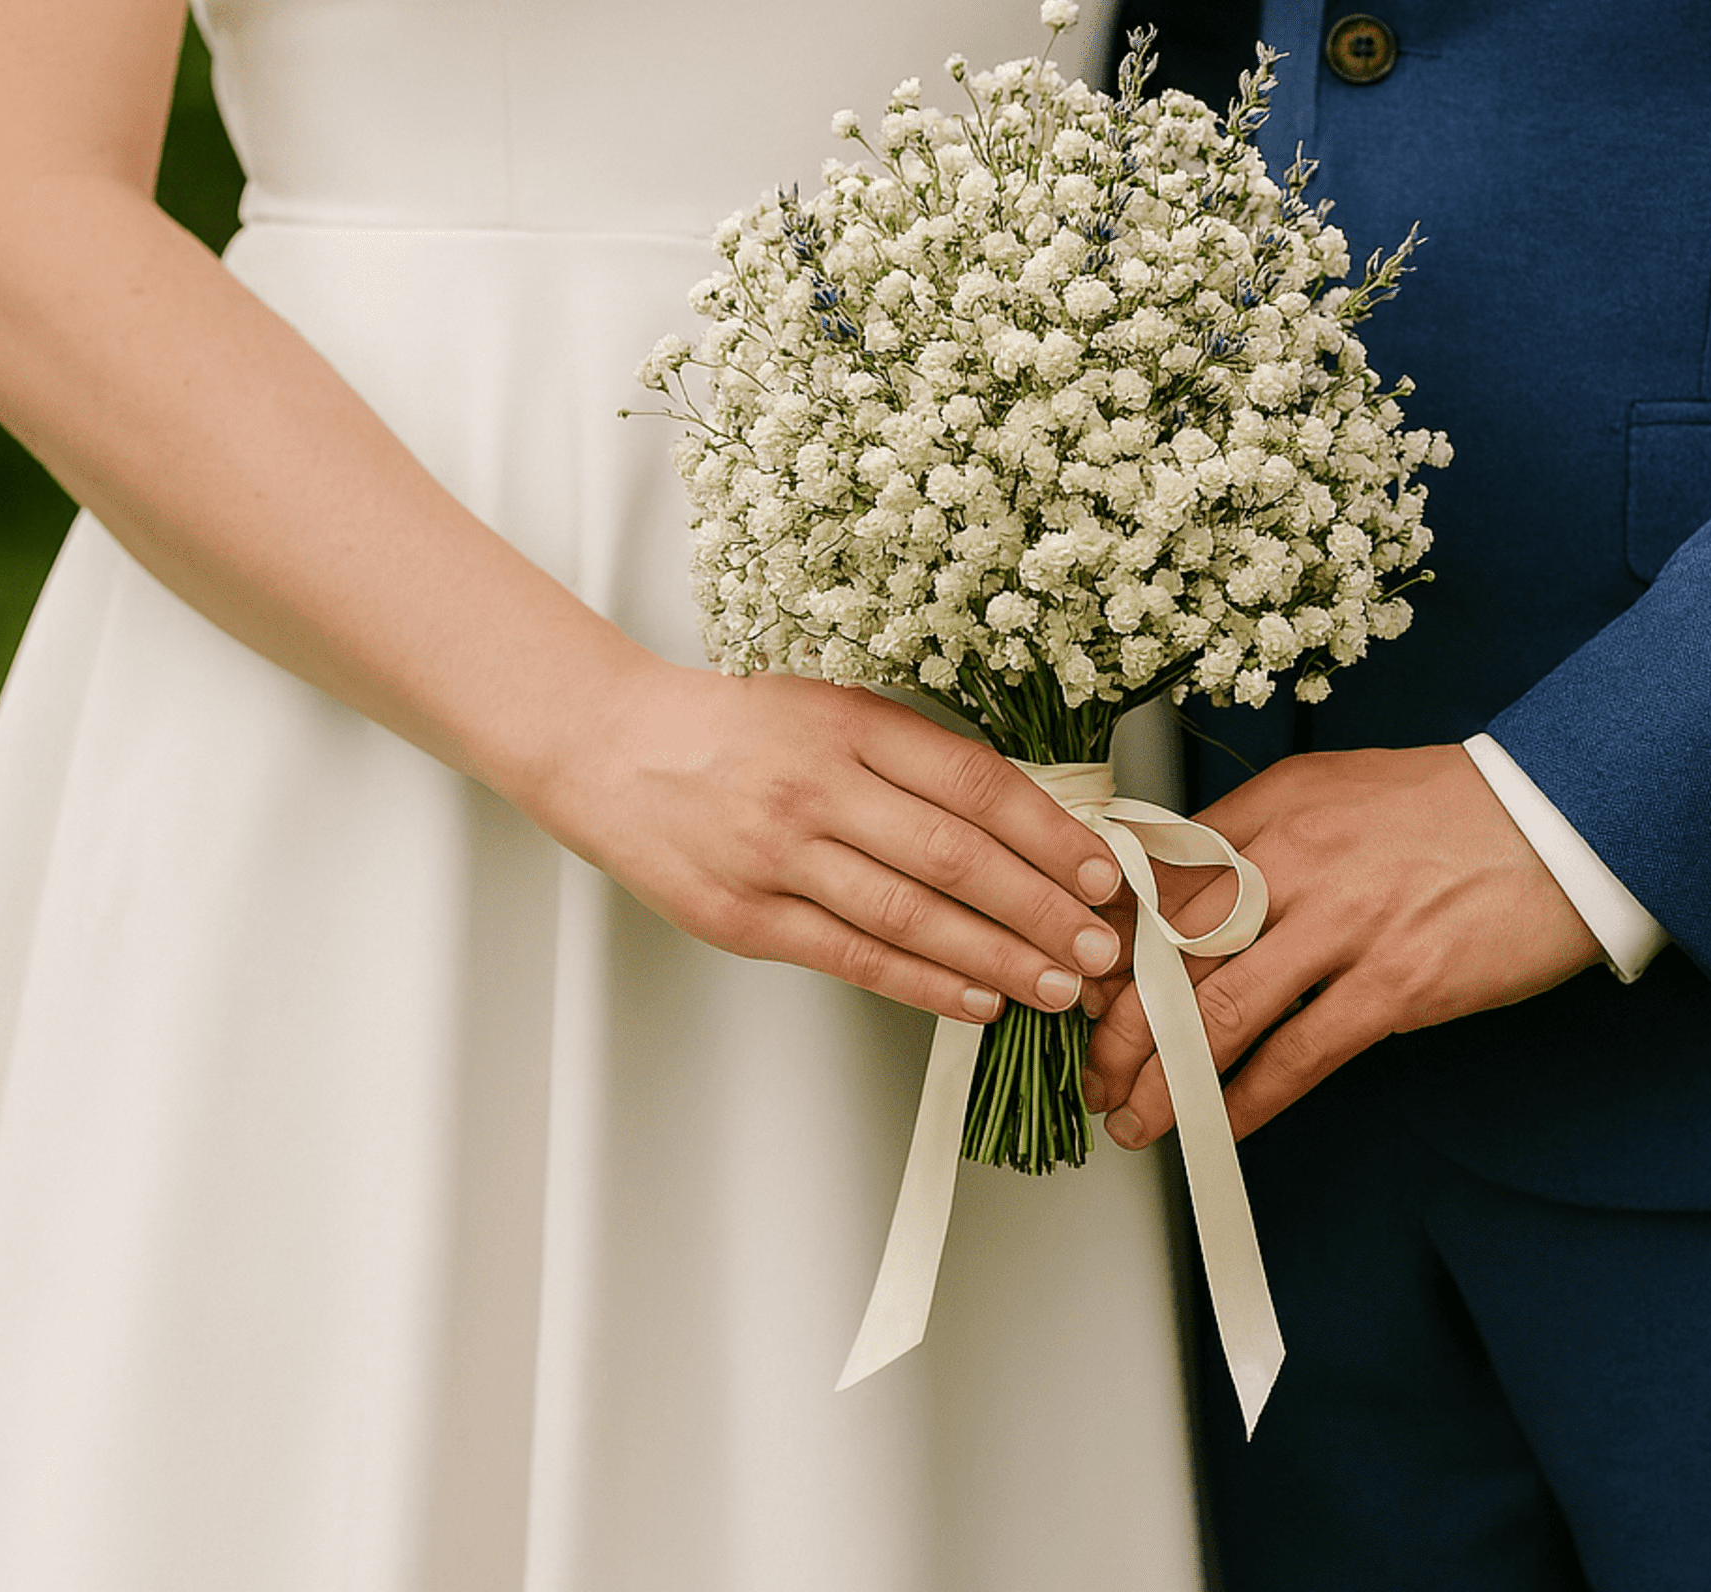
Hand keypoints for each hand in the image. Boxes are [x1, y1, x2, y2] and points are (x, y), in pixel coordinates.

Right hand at [535, 657, 1127, 1021]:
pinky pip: (853, 958)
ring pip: (910, 916)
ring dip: (997, 957)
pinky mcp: (743, 917)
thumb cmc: (737, 731)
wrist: (610, 749)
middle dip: (1040, 908)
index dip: (1048, 834)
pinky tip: (978, 998)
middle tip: (1100, 945)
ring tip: (1057, 984)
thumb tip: (1027, 824)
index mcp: (850, 723)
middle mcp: (816, 786)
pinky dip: (924, 984)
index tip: (1100, 873)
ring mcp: (775, 856)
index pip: (975, 783)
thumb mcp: (831, 711)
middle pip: (954, 855)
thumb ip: (916, 760)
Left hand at [1082, 744, 1602, 1145]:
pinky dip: (1246, 1100)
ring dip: (1165, 1080)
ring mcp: (1346, 923)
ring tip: (1135, 1120)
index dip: (1108, 949)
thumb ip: (1256, 837)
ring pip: (1220, 1013)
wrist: (1564, 821)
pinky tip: (1217, 1128)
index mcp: (1275, 806)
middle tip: (1095, 1073)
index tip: (1084, 993)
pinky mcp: (1397, 984)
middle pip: (1170, 952)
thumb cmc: (1450, 813)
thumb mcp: (1335, 791)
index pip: (1158, 882)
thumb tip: (1179, 898)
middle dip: (1118, 1027)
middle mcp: (1297, 858)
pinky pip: (1299, 1055)